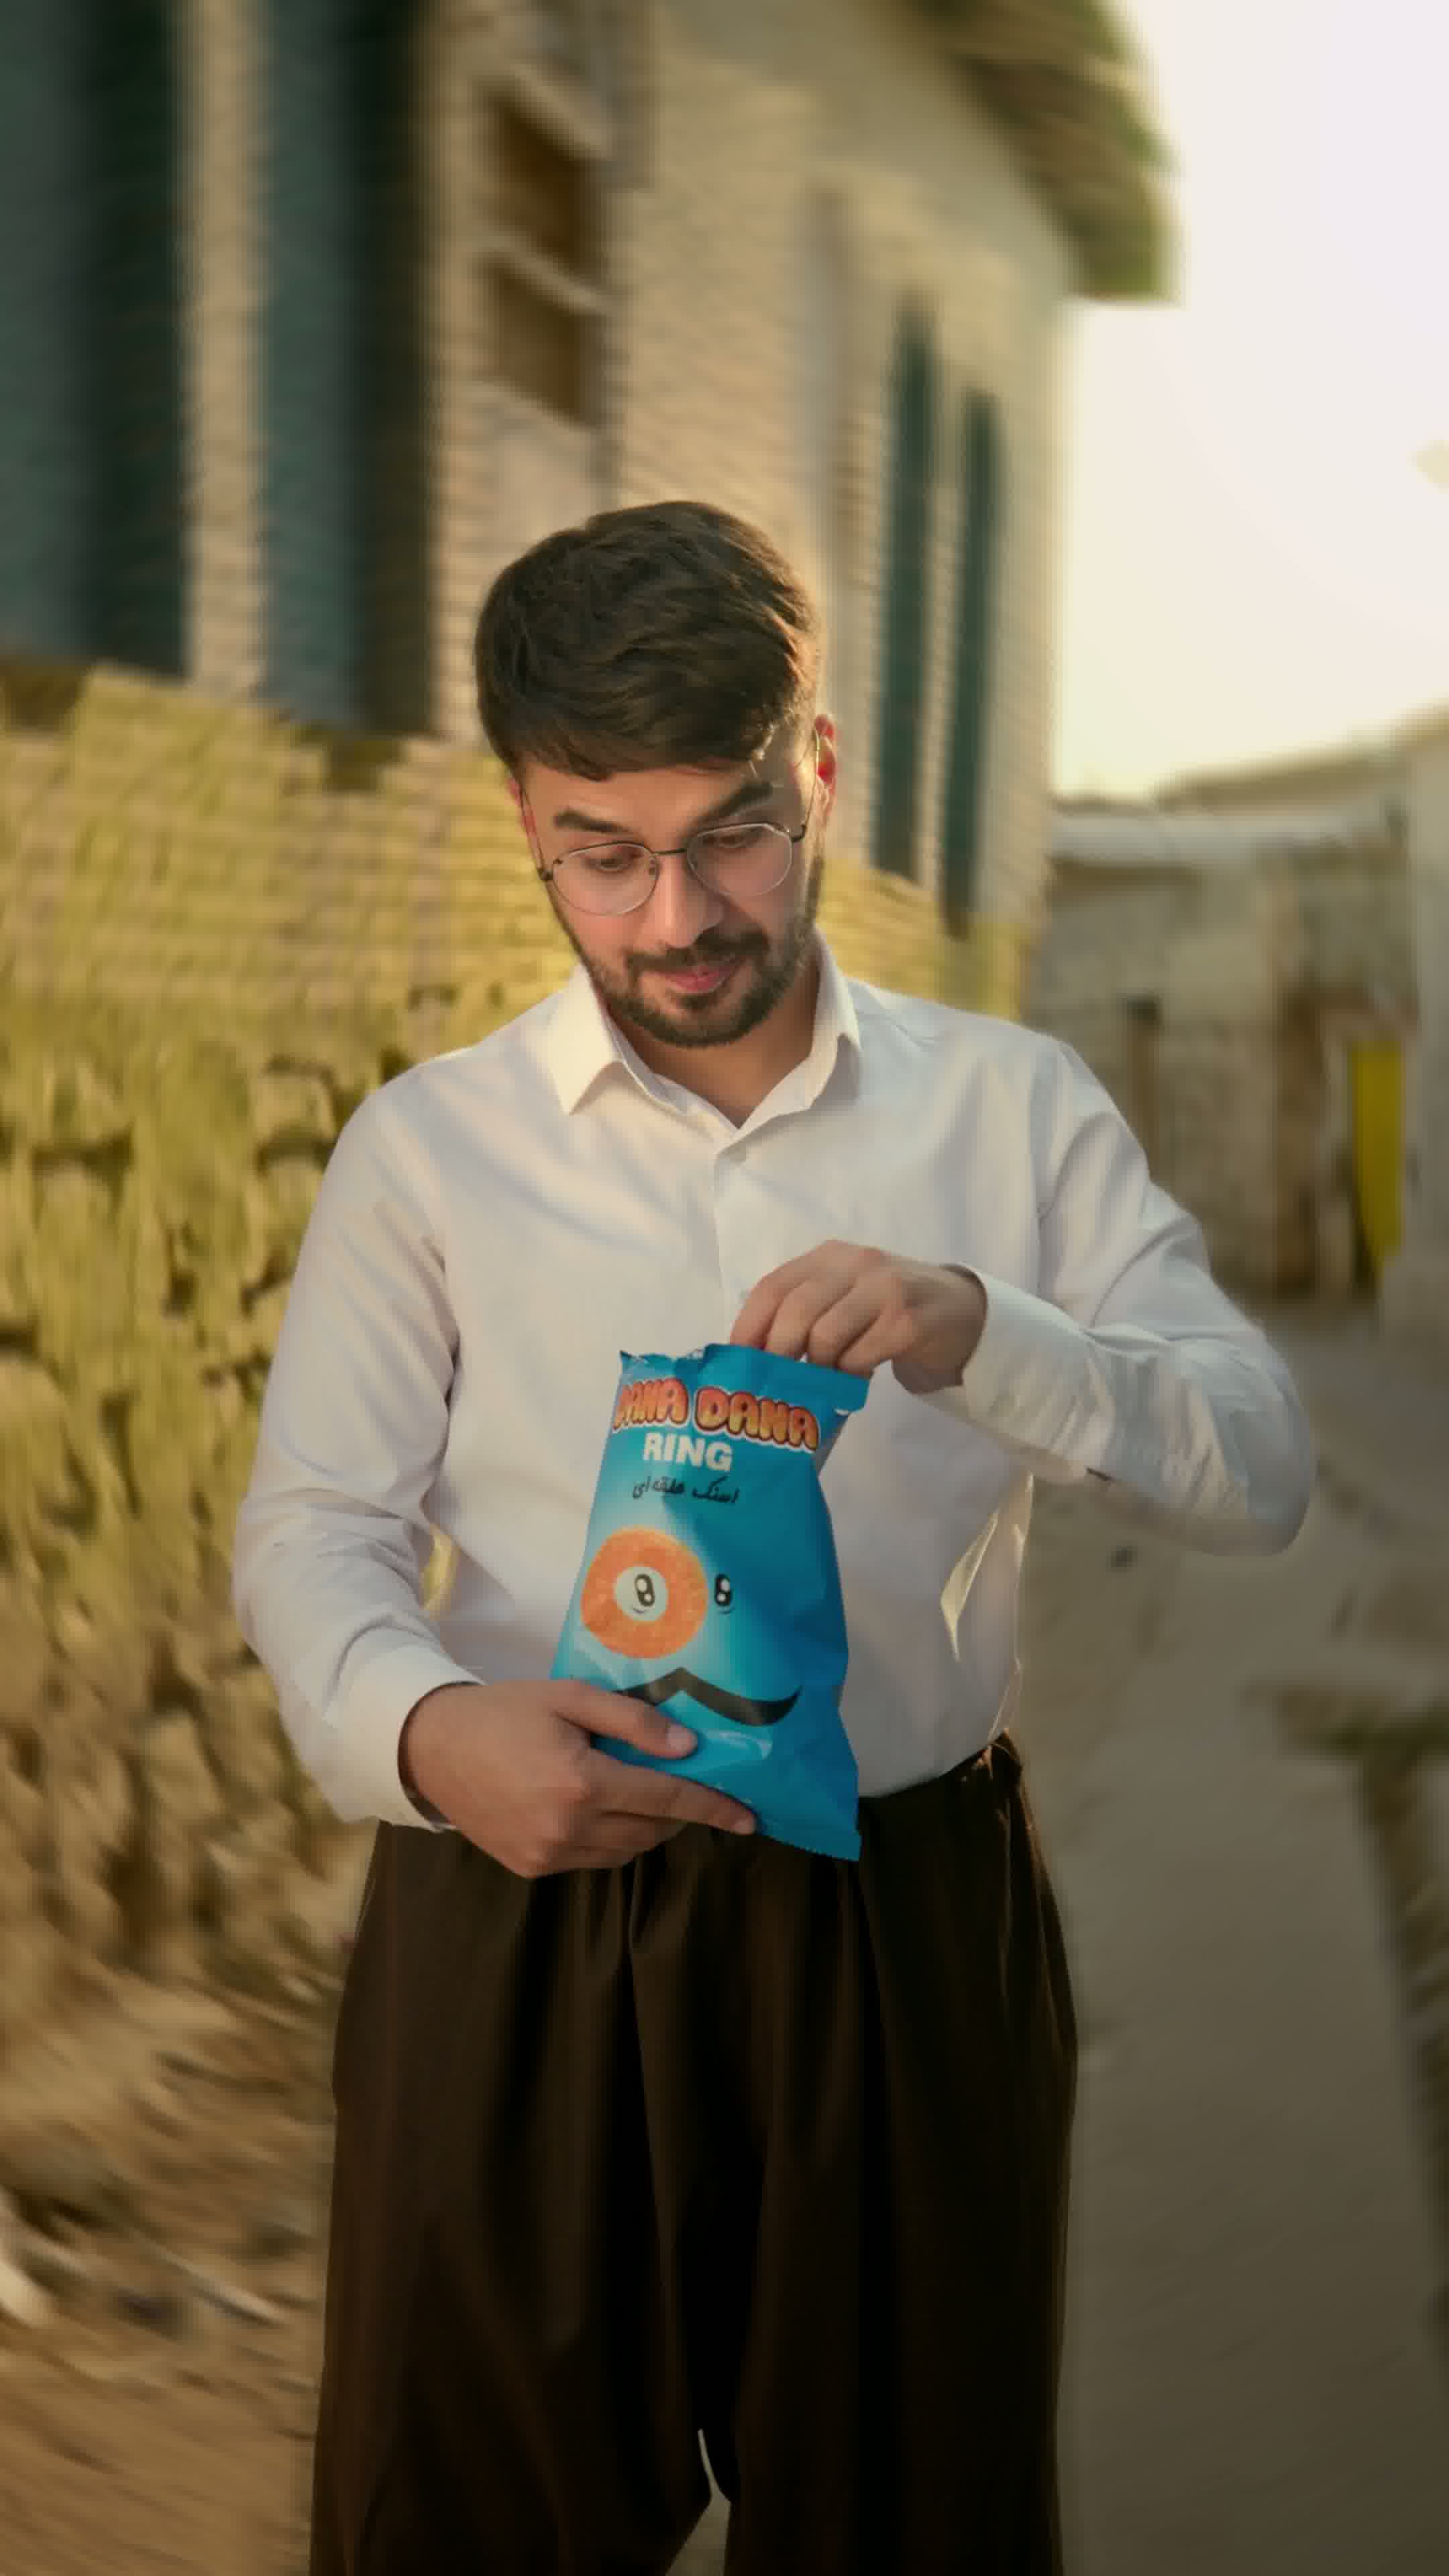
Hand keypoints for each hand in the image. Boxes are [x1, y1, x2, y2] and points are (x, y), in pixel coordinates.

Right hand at [399, 1679, 757, 1875]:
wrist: (432, 1748)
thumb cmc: (504, 1712)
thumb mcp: (569, 1697)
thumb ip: (631, 1722)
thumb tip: (687, 1748)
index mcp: (581, 1783)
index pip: (666, 1800)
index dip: (713, 1807)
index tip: (750, 1817)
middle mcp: (568, 1828)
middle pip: (651, 1831)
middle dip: (676, 1811)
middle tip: (682, 1782)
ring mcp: (548, 1855)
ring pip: (625, 1852)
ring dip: (643, 1827)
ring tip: (634, 1791)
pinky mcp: (532, 1868)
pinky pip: (592, 1861)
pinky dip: (608, 1840)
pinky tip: (594, 1808)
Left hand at [729, 1240, 985, 1395]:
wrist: (962, 1313)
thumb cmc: (890, 1310)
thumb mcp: (845, 1297)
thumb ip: (806, 1311)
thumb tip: (755, 1354)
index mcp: (829, 1257)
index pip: (773, 1286)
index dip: (748, 1326)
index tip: (738, 1360)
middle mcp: (856, 1264)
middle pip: (795, 1310)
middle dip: (778, 1353)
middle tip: (775, 1382)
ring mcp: (885, 1289)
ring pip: (825, 1336)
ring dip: (817, 1368)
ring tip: (823, 1380)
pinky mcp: (908, 1322)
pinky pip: (859, 1356)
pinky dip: (849, 1375)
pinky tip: (854, 1380)